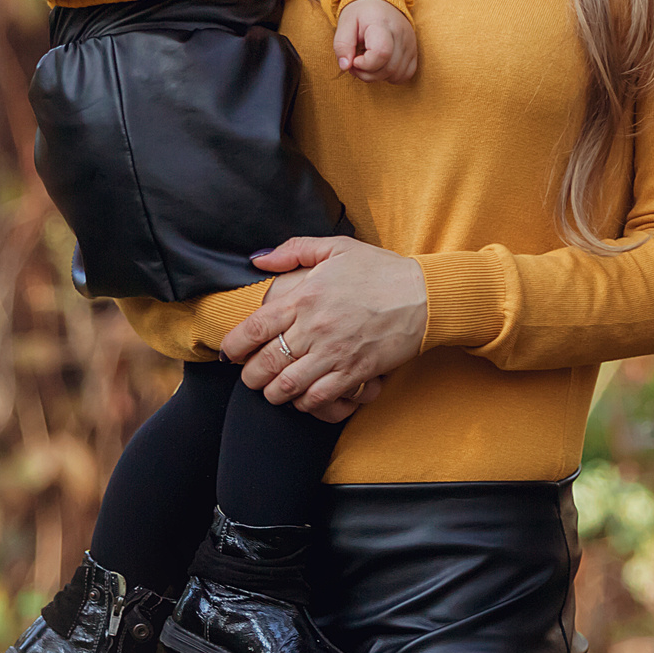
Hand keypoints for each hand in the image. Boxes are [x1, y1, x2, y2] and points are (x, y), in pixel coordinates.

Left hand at [225, 235, 426, 412]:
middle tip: (250, 377)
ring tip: (272, 391)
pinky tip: (302, 398)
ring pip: (288, 387)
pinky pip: (319, 398)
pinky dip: (304, 404)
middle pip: (265, 364)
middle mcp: (315, 328)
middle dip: (250, 376)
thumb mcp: (337, 248)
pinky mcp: (355, 372)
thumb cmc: (381, 270)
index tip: (228, 353)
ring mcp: (335, 353)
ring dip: (273, 394)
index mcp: (306, 297)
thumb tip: (257, 259)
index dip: (234, 346)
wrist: (425, 296)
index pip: (255, 328)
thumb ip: (294, 250)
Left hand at [332, 0, 417, 82]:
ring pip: (396, 74)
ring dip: (377, 76)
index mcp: (382, 24)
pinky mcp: (414, 51)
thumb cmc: (361, 13)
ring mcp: (410, 43)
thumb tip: (345, 66)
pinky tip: (380, 66)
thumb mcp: (344, 23)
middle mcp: (401, 34)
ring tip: (367, 62)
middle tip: (355, 62)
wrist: (380, 0)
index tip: (354, 58)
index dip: (364, 64)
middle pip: (388, 68)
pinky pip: (406, 74)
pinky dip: (391, 76)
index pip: (381, 53)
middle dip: (366, 73)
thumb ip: (342, 45)